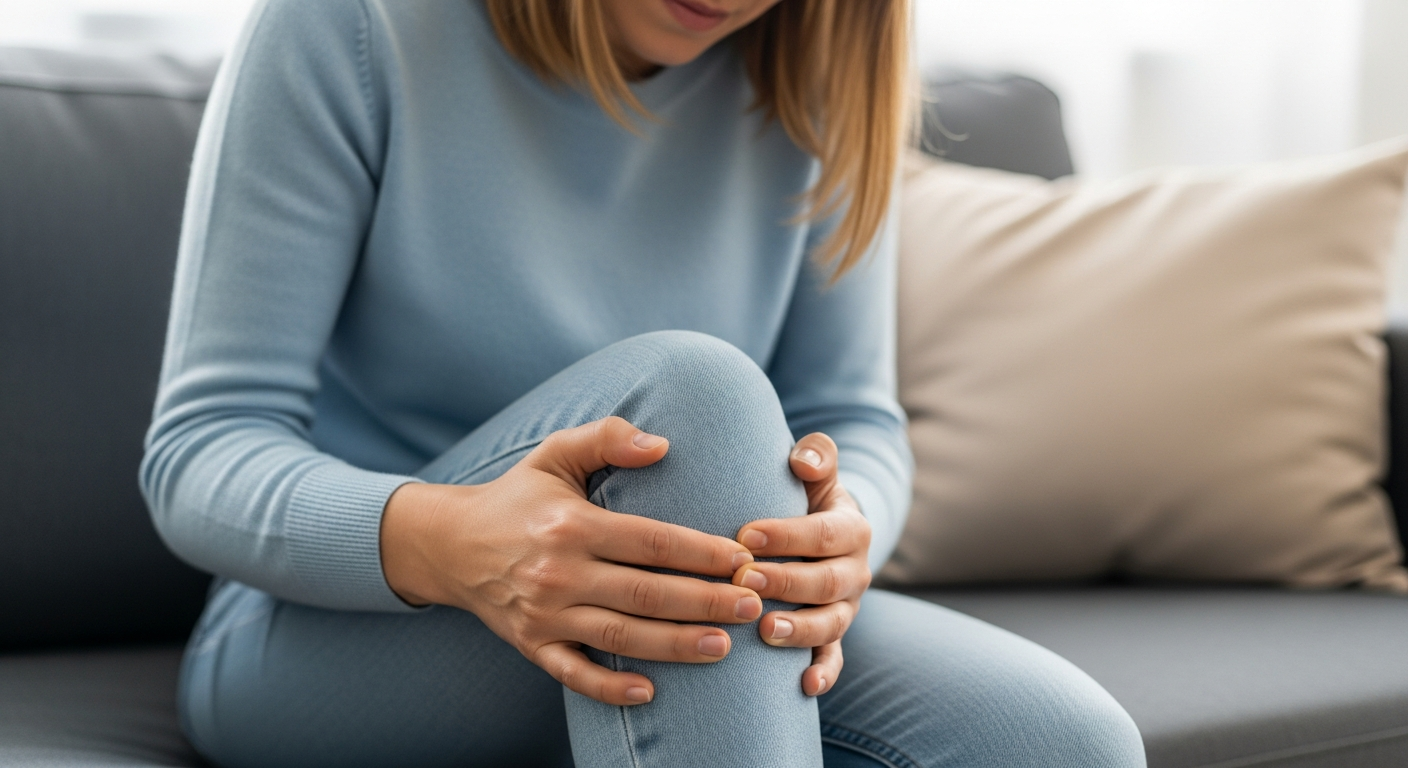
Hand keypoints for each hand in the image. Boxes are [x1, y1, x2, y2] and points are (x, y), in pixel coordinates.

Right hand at [380, 417, 762, 706]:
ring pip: (621, 637)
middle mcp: (557, 573)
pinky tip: (650, 693)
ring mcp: (543, 615)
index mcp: (570, 525)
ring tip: (724, 646)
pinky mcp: (531, 646)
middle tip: (752, 604)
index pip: (650, 542)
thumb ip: (607, 438)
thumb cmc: (517, 496)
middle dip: (705, 601)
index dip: (701, 551)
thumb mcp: (555, 453)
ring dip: (675, 645)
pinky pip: (573, 675)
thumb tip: (662, 445)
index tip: (743, 557)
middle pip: (645, 593)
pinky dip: (609, 689)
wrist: (448, 544)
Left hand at [730, 433, 869, 696]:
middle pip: (826, 581)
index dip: (788, 534)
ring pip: (830, 623)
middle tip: (744, 580)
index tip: (746, 534)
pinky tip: (803, 686)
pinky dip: (823, 673)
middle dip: (786, 582)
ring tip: (765, 629)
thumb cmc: (806, 498)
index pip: (825, 532)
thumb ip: (816, 456)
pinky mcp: (834, 635)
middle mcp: (854, 571)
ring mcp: (846, 607)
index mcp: (852, 529)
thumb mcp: (816, 474)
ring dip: (800, 629)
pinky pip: (833, 657)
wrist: (825, 535)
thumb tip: (803, 459)